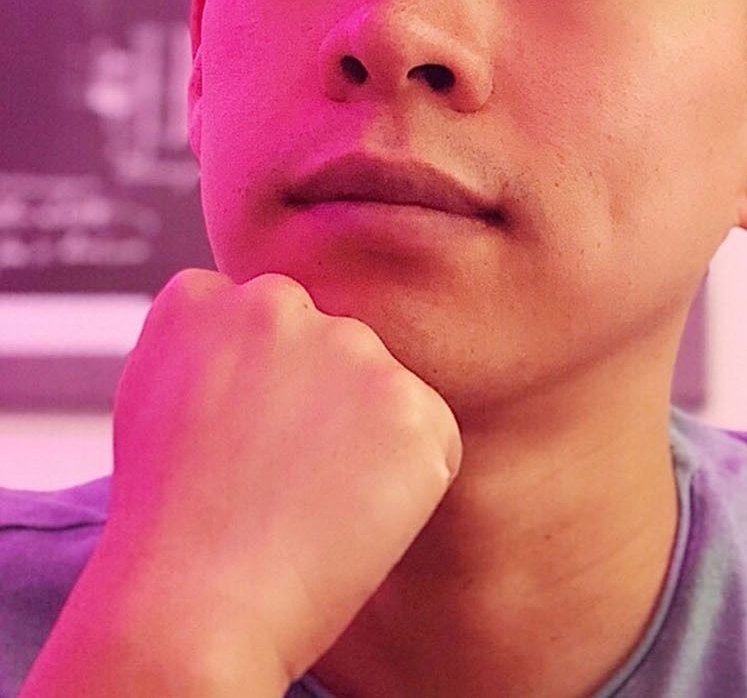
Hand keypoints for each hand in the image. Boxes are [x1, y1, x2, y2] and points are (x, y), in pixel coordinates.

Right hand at [21, 269, 461, 695]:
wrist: (196, 606)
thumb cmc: (169, 529)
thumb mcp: (155, 406)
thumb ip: (212, 350)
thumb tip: (264, 343)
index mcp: (202, 301)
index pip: (254, 316)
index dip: (253, 386)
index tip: (235, 438)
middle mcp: (278, 305)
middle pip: (328, 345)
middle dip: (319, 401)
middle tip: (275, 479)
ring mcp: (352, 351)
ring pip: (381, 389)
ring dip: (366, 436)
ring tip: (307, 502)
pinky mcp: (413, 404)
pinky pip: (430, 437)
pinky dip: (410, 478)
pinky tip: (353, 516)